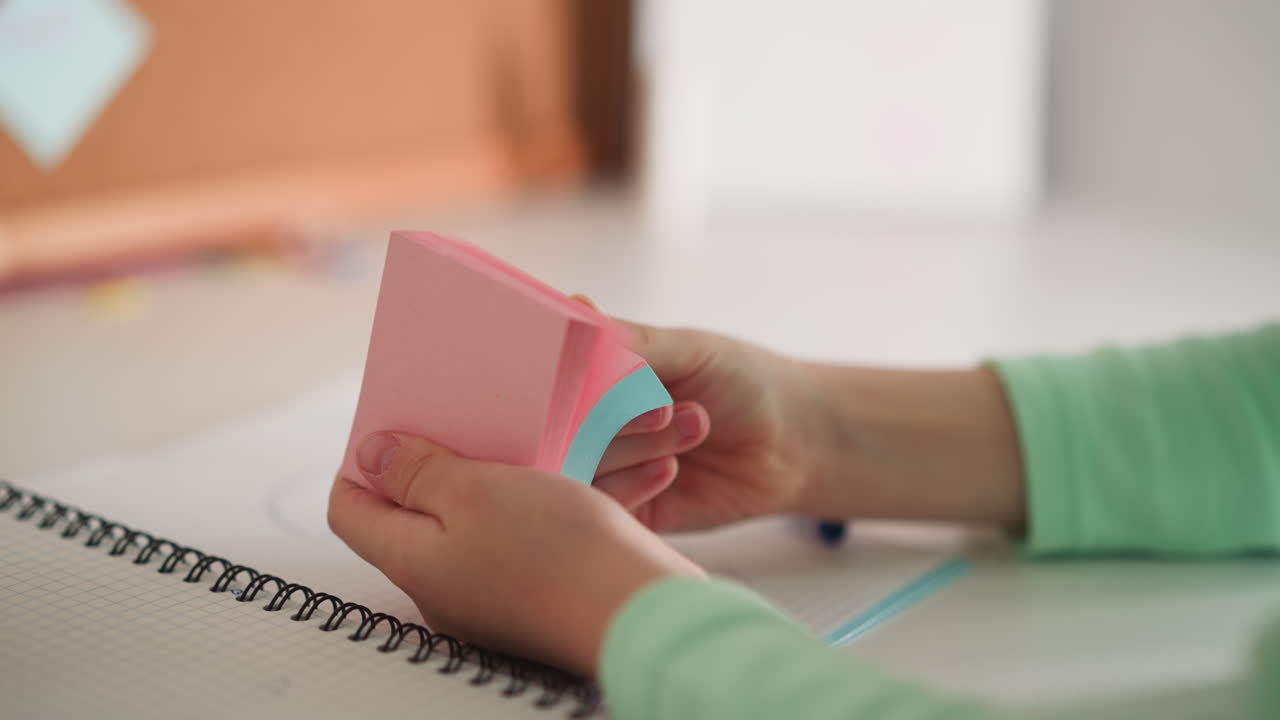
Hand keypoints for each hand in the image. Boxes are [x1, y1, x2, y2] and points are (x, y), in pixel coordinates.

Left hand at [327, 431, 704, 677]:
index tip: (398, 421)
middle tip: (471, 419)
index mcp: (412, 561)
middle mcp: (445, 587)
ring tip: (535, 436)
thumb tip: (369, 457)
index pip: (350, 509)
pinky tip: (579, 473)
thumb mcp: (475, 492)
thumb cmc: (558, 553)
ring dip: (503, 475)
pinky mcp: (540, 592)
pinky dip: (546, 502)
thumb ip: (417, 472)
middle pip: (418, 512)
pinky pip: (528, 537)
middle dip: (441, 460)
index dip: (363, 460)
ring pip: (481, 519)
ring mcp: (494, 593)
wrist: (642, 612)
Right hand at [581, 299, 833, 532]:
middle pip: (560, 426)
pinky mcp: (629, 511)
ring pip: (580, 465)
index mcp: (598, 375)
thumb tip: (577, 305)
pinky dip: (633, 484)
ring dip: (635, 446)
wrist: (793, 440)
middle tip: (663, 407)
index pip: (551, 378)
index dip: (562, 380)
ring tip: (694, 425)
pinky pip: (604, 506)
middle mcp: (592, 422)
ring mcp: (608, 468)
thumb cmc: (741, 381)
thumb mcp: (688, 348)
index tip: (593, 378)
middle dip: (611, 417)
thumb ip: (629, 340)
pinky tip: (672, 469)